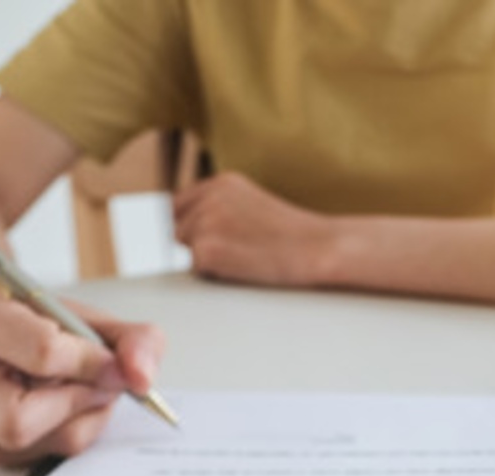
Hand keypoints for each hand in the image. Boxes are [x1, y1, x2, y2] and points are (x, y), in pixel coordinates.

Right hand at [0, 296, 164, 466]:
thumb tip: (141, 380)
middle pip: (21, 420)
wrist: (14, 337)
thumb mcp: (96, 320)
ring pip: (46, 443)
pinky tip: (69, 409)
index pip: (42, 354)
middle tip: (98, 383)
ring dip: (86, 418)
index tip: (112, 362)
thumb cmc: (50, 328)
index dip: (91, 362)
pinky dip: (75, 432)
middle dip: (78, 403)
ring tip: (84, 391)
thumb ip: (135, 341)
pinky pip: (50, 458)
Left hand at [172, 172, 337, 285]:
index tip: (197, 240)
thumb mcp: (251, 205)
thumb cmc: (292, 234)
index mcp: (220, 182)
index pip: (178, 205)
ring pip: (183, 249)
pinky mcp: (206, 249)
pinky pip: (194, 268)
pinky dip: (213, 273)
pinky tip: (242, 266)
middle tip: (236, 250)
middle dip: (195, 243)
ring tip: (243, 255)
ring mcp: (206, 221)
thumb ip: (219, 208)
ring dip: (205, 258)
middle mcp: (208, 196)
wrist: (318, 247)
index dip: (186, 227)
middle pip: (176, 229)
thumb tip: (181, 227)